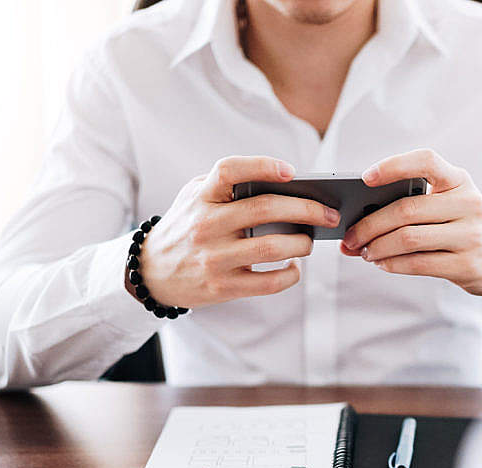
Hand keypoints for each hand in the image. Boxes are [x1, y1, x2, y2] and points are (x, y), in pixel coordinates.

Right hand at [133, 156, 340, 308]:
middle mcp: (205, 225)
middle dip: (307, 209)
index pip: (229, 170)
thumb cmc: (187, 226)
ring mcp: (214, 258)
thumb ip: (227, 186)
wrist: (151, 271)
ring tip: (310, 240)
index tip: (291, 171)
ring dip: (302, 243)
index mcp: (201, 197)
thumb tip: (287, 187)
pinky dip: (290, 275)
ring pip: (271, 247)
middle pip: (264, 210)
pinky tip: (294, 266)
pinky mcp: (222, 287)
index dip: (262, 166)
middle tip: (330, 213)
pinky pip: (268, 282)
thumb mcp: (194, 197)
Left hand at [340, 149, 481, 296]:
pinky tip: (381, 263)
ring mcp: (469, 236)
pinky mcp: (466, 265)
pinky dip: (391, 264)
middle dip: (369, 224)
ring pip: (408, 239)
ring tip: (364, 251)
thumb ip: (417, 202)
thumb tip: (362, 217)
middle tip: (351, 236)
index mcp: (460, 180)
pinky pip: (417, 263)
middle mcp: (468, 204)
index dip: (394, 166)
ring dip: (377, 247)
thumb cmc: (465, 225)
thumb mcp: (453, 202)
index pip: (426, 161)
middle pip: (406, 210)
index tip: (366, 177)